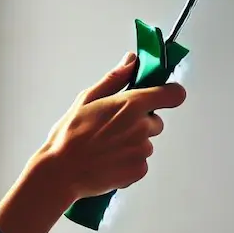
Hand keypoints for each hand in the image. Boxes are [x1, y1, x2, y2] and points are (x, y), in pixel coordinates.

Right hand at [36, 52, 187, 199]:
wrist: (61, 172)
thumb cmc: (69, 135)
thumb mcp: (87, 99)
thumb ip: (115, 78)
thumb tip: (132, 60)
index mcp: (131, 105)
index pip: (173, 94)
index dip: (170, 94)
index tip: (163, 96)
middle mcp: (142, 127)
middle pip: (155, 122)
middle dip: (140, 123)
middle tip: (113, 128)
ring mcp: (142, 150)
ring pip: (146, 143)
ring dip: (133, 144)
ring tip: (106, 148)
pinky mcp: (139, 170)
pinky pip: (141, 162)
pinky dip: (129, 162)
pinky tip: (109, 161)